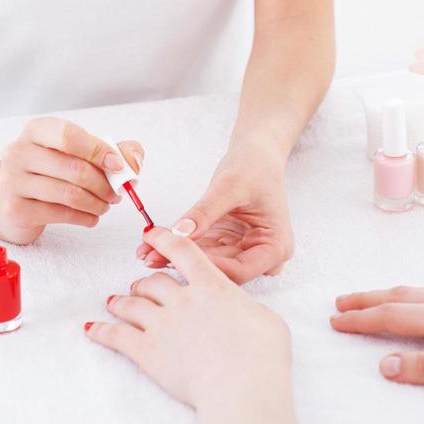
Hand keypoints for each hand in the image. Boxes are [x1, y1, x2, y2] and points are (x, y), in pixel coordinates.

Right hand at [0, 118, 143, 244]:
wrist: (9, 199)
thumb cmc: (49, 171)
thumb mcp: (77, 152)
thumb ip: (111, 150)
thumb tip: (135, 160)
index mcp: (37, 130)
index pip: (70, 136)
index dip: (98, 151)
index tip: (118, 166)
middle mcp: (19, 151)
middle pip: (73, 168)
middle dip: (103, 184)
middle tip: (117, 194)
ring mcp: (13, 181)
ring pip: (68, 193)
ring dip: (96, 203)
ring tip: (105, 206)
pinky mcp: (15, 209)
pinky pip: (60, 214)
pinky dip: (84, 217)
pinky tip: (91, 217)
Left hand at [86, 226, 296, 423]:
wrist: (242, 383)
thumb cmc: (262, 352)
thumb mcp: (265, 319)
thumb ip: (246, 308)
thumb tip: (244, 311)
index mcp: (212, 285)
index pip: (183, 252)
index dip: (165, 240)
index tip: (153, 233)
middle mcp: (183, 299)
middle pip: (154, 281)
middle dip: (144, 281)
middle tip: (138, 284)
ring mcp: (162, 324)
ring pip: (133, 304)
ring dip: (121, 301)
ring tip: (113, 301)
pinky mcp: (148, 352)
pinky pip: (117, 336)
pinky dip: (102, 331)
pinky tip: (92, 328)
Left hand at [136, 134, 293, 283]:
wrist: (256, 153)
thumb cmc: (255, 166)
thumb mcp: (229, 186)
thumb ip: (205, 212)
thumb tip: (180, 233)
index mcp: (276, 246)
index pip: (241, 269)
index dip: (208, 266)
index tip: (178, 259)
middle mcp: (263, 254)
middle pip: (223, 268)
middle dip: (188, 263)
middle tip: (153, 256)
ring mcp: (245, 250)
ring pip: (209, 261)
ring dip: (179, 257)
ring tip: (147, 251)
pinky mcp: (228, 243)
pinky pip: (203, 249)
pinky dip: (182, 246)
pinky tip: (156, 245)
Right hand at [331, 285, 423, 390]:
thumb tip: (385, 365)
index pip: (392, 316)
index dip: (361, 320)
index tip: (335, 321)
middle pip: (399, 296)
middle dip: (366, 299)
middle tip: (339, 302)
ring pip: (417, 290)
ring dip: (387, 294)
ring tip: (369, 298)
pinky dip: (415, 293)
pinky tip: (421, 297)